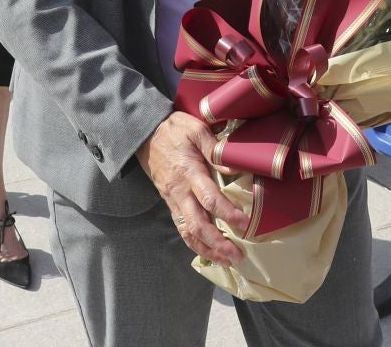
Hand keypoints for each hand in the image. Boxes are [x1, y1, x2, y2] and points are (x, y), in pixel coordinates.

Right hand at [136, 113, 247, 266]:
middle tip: (238, 255)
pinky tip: (209, 252)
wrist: (144, 134)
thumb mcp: (196, 129)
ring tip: (226, 260)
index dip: (228, 214)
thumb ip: (215, 148)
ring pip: (187, 232)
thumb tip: (233, 169)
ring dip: (207, 249)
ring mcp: (172, 200)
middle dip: (217, 244)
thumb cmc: (174, 129)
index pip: (209, 199)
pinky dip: (195, 244)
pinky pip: (181, 228)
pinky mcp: (169, 203)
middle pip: (197, 225)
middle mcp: (179, 192)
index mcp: (189, 172)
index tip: (245, 224)